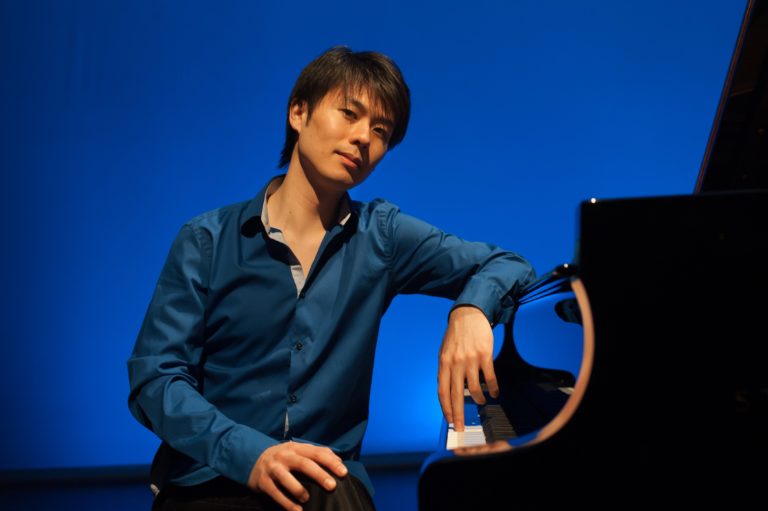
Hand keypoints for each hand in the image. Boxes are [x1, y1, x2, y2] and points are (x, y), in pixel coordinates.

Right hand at [247, 441, 347, 510]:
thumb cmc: (283, 457)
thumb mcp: (298, 450)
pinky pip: (275, 493)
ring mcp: (273, 468)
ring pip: (287, 478)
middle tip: (332, 486)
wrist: (252, 458)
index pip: (317, 453)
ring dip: (299, 489)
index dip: (331, 462)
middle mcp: (285, 456)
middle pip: (304, 464)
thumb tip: (339, 460)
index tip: (344, 472)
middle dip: (319, 475)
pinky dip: (286, 503)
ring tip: (308, 499)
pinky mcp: (263, 481)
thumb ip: (317, 453)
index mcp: (296, 448)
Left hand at [438, 305, 498, 431]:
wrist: (469, 314)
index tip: (449, 421)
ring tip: (481, 402)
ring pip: (474, 389)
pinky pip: (489, 378)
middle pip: (456, 395)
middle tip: (460, 428)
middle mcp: (456, 363)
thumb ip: (447, 369)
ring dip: (478, 399)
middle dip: (458, 414)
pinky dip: (492, 388)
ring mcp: (470, 360)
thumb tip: (450, 389)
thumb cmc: (456, 334)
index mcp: (444, 363)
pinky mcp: (485, 355)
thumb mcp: (445, 351)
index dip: (446, 408)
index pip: (442, 391)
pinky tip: (494, 393)